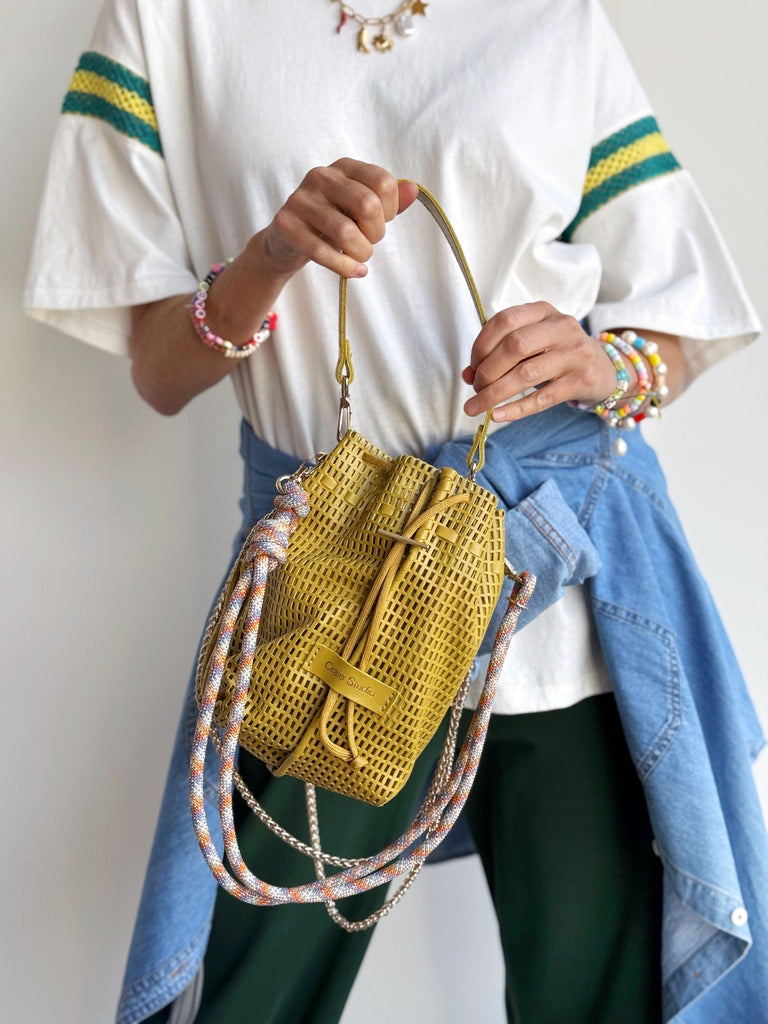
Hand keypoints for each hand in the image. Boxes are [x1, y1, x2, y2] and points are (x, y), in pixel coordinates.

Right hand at [260, 159, 418, 279]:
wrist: (288, 239)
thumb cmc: (331, 221)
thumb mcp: (361, 208)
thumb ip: (388, 200)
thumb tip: (413, 190)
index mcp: (344, 167)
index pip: (383, 182)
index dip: (391, 210)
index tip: (381, 221)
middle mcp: (321, 176)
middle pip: (367, 205)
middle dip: (376, 232)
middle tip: (369, 241)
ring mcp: (301, 200)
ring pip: (345, 231)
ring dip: (361, 252)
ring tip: (360, 257)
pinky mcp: (286, 225)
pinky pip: (322, 252)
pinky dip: (345, 267)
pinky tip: (355, 271)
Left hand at [462, 301, 621, 421]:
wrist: (604, 368)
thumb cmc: (558, 354)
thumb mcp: (532, 345)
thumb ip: (500, 354)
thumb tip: (468, 375)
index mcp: (543, 312)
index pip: (505, 320)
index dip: (482, 344)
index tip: (472, 366)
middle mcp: (562, 328)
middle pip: (515, 346)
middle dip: (488, 370)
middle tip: (476, 388)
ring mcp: (575, 354)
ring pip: (527, 374)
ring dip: (495, 393)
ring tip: (477, 406)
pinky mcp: (581, 381)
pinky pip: (543, 398)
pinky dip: (516, 409)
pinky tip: (497, 415)